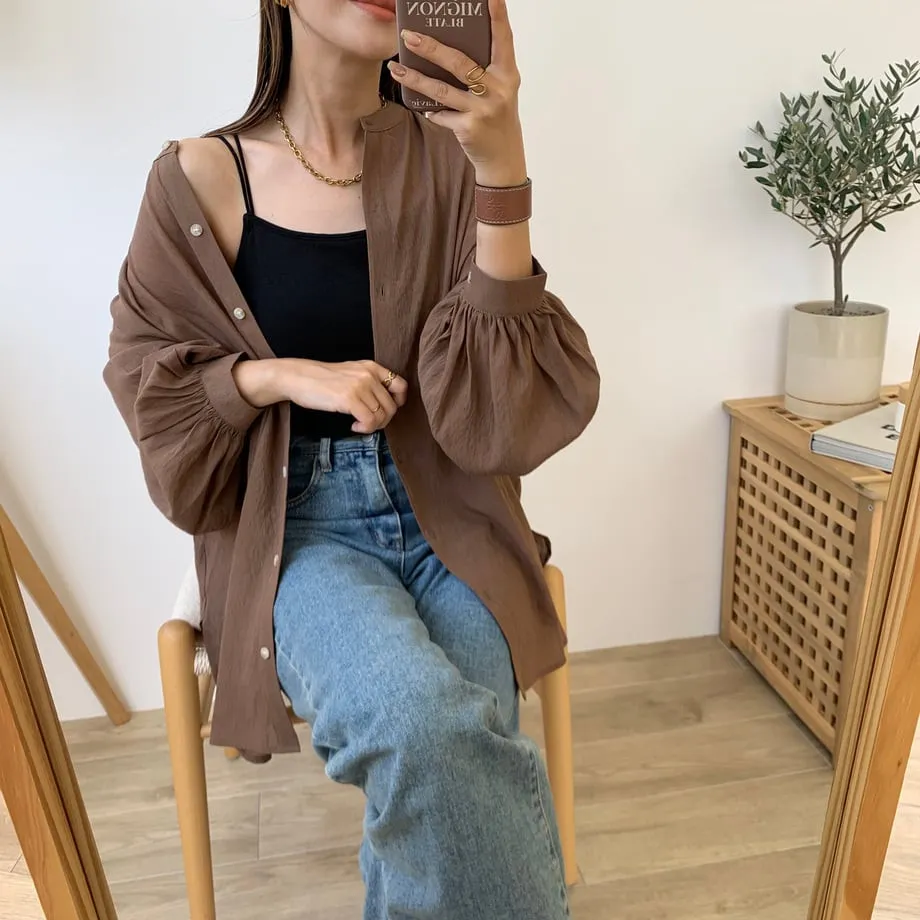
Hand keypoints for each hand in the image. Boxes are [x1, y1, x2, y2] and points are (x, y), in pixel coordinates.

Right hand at [234, 358, 407, 433]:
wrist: (297, 377)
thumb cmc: (321, 379)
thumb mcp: (350, 373)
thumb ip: (368, 383)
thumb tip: (385, 406)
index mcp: (371, 366)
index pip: (401, 385)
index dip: (399, 402)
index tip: (386, 410)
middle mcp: (369, 374)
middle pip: (392, 406)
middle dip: (383, 420)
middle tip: (368, 423)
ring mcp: (360, 386)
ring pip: (382, 416)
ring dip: (372, 426)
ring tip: (358, 424)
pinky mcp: (349, 398)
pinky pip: (370, 421)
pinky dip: (364, 428)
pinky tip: (353, 425)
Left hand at [388, 0, 527, 187]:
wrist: (503, 159)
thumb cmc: (497, 118)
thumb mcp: (498, 90)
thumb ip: (483, 70)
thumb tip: (447, 47)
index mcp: (507, 74)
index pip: (503, 39)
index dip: (498, 16)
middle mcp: (498, 90)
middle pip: (459, 63)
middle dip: (431, 48)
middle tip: (408, 35)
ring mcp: (483, 110)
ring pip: (442, 90)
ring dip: (415, 78)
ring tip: (396, 68)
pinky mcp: (469, 128)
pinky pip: (441, 114)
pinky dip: (431, 110)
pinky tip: (422, 106)